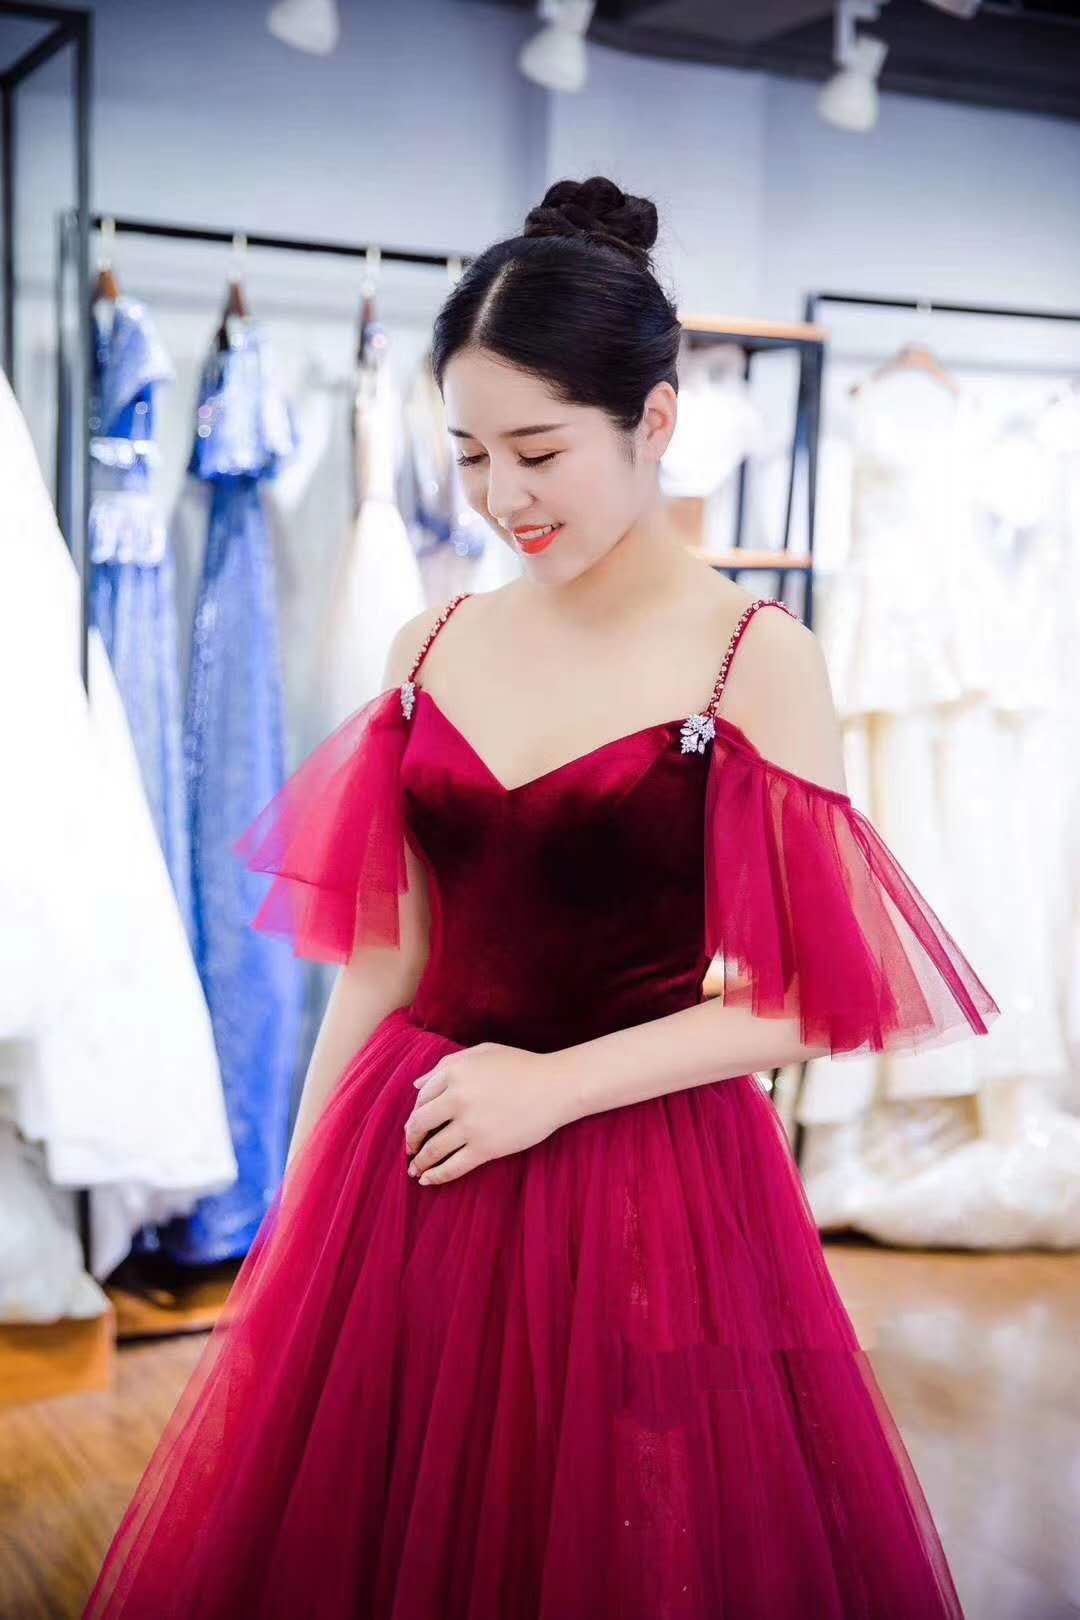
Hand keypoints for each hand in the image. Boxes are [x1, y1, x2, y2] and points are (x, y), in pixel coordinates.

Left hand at [403, 1042, 567, 1186]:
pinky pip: (453, 1167)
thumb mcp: (482, 1054)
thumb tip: (417, 1086)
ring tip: (414, 1168)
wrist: (555, 1087)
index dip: (416, 1113)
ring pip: (433, 1149)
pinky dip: (436, 1176)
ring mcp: (470, 1125)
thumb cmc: (521, 1066)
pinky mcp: (485, 1148)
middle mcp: (457, 1098)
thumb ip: (446, 1066)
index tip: (416, 1124)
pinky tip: (427, 1180)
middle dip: (411, 1139)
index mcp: (454, 1071)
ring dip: (420, 1161)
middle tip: (410, 1148)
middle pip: (419, 1124)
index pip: (422, 1097)